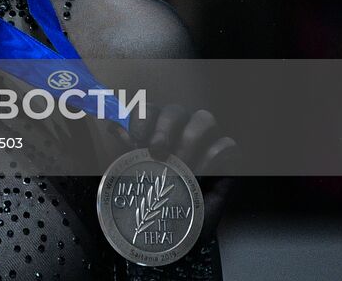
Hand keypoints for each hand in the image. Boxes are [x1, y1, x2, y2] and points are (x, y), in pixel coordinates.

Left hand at [120, 104, 238, 237]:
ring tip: (182, 166)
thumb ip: (125, 149)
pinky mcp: (228, 159)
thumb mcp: (134, 174)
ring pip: (205, 119)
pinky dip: (212, 159)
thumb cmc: (152, 199)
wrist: (175, 231)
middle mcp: (181, 129)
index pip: (148, 109)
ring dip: (190, 142)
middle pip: (176, 111)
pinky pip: (226, 145)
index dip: (142, 118)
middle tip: (158, 151)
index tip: (137, 138)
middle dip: (165, 128)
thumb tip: (113, 125)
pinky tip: (201, 178)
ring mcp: (207, 141)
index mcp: (155, 129)